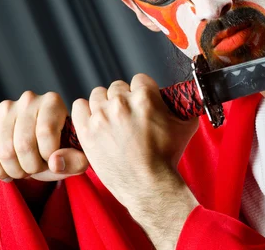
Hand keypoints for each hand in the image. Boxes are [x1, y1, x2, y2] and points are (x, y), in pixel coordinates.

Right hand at [0, 91, 88, 181]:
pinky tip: (6, 172)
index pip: (45, 133)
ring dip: (14, 170)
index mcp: (53, 102)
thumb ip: (75, 162)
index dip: (48, 156)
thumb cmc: (60, 149)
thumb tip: (54, 162)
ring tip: (23, 170)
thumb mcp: (76, 158)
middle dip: (30, 167)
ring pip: (5, 150)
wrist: (38, 146)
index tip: (52, 161)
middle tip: (35, 169)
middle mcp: (29, 99)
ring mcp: (6, 107)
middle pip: (23, 144)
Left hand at [71, 74, 198, 248]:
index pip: (139, 79)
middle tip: (129, 116)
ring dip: (104, 104)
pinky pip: (79, 106)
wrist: (149, 185)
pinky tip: (95, 120)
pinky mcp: (87, 132)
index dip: (142, 91)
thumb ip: (183, 104)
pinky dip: (85, 111)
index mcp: (145, 98)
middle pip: (117, 87)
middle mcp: (121, 104)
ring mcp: (101, 117)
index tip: (143, 104)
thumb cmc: (168, 156)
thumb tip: (183, 96)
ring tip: (112, 120)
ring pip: (98, 94)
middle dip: (124, 99)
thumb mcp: (185, 125)